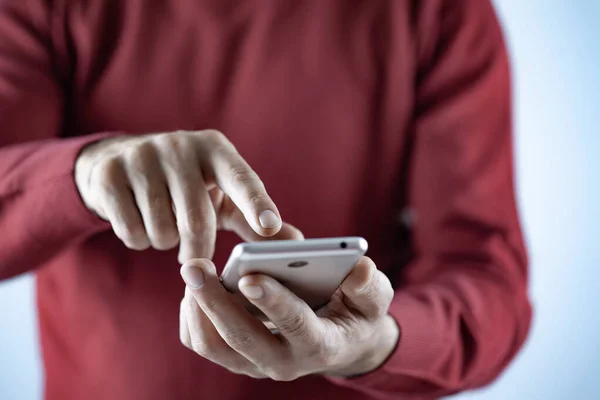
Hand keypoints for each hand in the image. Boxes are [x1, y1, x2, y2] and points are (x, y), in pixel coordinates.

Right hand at [75, 130, 296, 262]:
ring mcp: (141, 156)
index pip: (241, 178)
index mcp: (216, 149)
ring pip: (162, 230)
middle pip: (197, 219)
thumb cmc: (187, 186)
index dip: (256, 204)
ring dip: (166, 242)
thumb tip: (296, 244)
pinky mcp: (109, 174)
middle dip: (198, 250)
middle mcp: (180, 146)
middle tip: (197, 261)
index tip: (269, 226)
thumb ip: (255, 220)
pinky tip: (140, 221)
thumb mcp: (222, 195)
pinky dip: (139, 240)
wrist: (119, 162)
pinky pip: (131, 231)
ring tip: (164, 224)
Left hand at [179, 256, 399, 379]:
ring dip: (198, 309)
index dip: (272, 301)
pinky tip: (196, 288)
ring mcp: (257, 363)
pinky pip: (204, 344)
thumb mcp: (373, 299)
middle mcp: (285, 362)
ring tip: (193, 271)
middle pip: (241, 340)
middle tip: (195, 265)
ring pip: (214, 346)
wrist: (341, 342)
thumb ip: (368, 286)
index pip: (295, 325)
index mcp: (321, 345)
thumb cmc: (357, 313)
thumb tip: (360, 267)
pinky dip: (193, 317)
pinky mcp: (238, 358)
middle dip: (215, 302)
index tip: (248, 276)